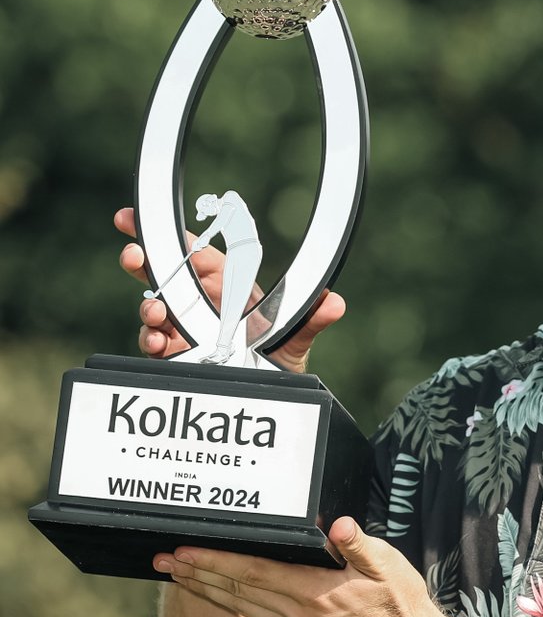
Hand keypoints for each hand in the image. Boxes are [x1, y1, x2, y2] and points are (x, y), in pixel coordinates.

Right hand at [115, 207, 345, 372]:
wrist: (271, 394)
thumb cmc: (281, 358)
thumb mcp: (298, 340)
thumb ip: (312, 321)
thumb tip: (335, 303)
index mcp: (228, 286)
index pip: (196, 254)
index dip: (171, 237)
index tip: (140, 221)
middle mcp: (201, 304)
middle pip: (165, 274)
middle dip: (144, 261)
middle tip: (133, 256)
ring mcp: (185, 329)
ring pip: (155, 309)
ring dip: (148, 306)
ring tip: (155, 312)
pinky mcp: (174, 355)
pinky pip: (155, 343)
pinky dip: (151, 340)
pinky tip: (158, 343)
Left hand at [152, 519, 449, 616]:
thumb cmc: (403, 607)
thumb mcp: (390, 568)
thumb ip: (360, 547)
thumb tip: (338, 526)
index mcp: (315, 597)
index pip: (255, 573)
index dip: (217, 561)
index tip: (186, 552)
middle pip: (238, 592)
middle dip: (198, 575)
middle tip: (163, 561)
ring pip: (243, 608)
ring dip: (209, 591)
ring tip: (180, 576)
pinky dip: (234, 604)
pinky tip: (224, 595)